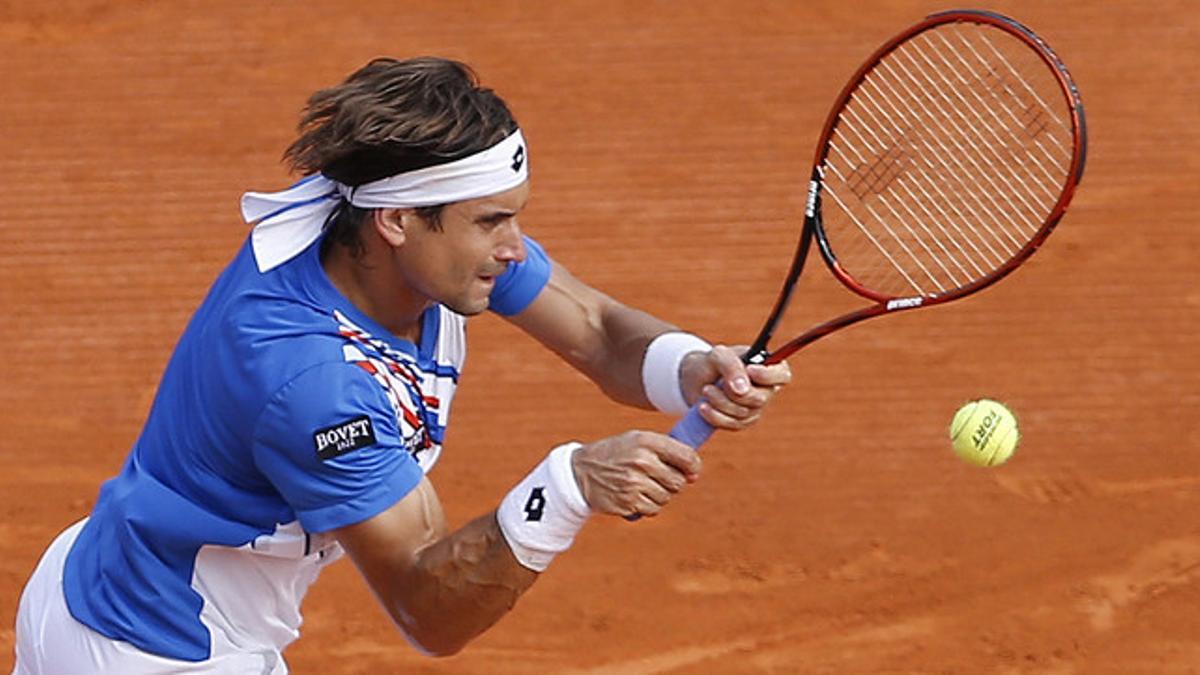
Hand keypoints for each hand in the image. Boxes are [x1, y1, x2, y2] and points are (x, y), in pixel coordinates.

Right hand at [570, 431, 700, 517]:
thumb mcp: (636, 440)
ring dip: (659, 495)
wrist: (581, 472)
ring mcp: (634, 483)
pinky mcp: (628, 502)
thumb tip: (693, 474)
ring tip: (642, 486)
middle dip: (672, 483)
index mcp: (646, 441)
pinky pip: (653, 509)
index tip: (691, 471)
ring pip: (666, 498)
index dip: (694, 466)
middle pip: (678, 482)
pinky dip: (648, 506)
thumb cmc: (615, 454)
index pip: (686, 456)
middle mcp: (642, 461)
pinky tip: (635, 496)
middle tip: (658, 478)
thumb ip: (665, 450)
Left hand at [678, 345, 791, 430]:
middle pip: (761, 399)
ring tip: (706, 389)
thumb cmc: (711, 363)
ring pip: (744, 413)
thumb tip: (742, 389)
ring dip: (720, 402)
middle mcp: (766, 389)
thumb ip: (731, 365)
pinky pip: (733, 424)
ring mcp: (755, 408)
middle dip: (734, 393)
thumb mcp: (718, 356)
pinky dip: (715, 416)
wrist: (695, 380)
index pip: (782, 375)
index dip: (768, 376)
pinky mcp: (742, 422)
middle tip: (718, 383)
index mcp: (767, 367)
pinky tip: (703, 406)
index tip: (749, 370)